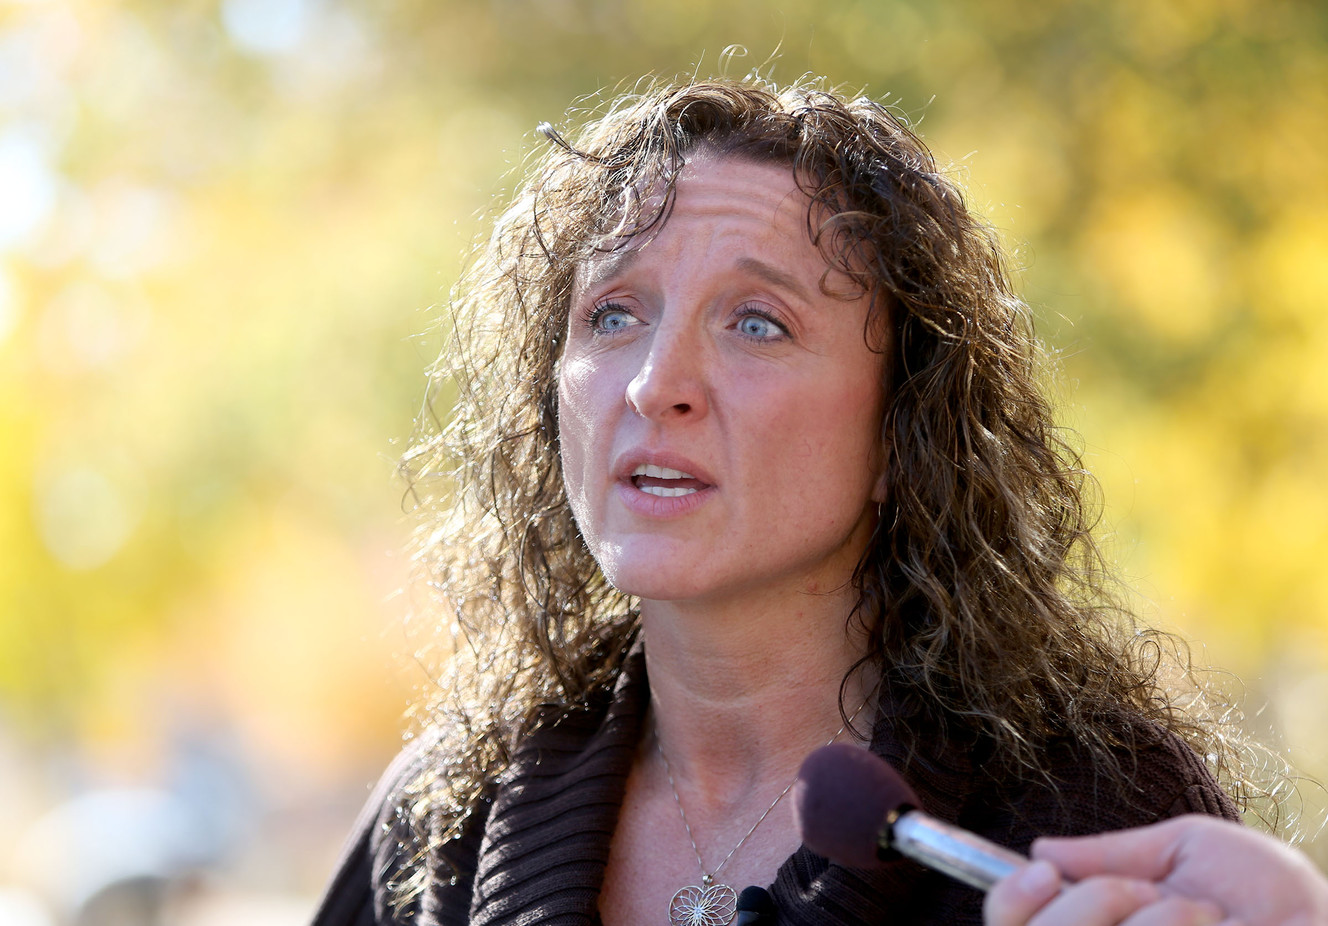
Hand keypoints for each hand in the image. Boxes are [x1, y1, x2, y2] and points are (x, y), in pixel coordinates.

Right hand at [984, 815, 1327, 925]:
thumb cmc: (1274, 901)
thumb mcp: (1187, 851)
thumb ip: (1114, 852)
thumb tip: (1042, 847)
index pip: (1007, 924)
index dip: (1011, 896)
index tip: (1044, 871)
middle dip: (1097, 898)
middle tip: (1152, 895)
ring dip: (1153, 919)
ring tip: (1204, 920)